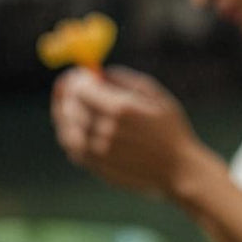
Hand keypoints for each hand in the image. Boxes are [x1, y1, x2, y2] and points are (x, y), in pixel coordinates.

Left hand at [50, 65, 205, 196]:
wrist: (178, 168)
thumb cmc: (171, 129)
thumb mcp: (157, 95)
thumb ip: (126, 80)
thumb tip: (99, 72)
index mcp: (122, 109)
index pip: (82, 89)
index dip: (76, 79)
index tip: (77, 74)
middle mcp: (106, 130)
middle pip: (70, 108)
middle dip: (67, 94)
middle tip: (69, 87)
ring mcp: (99, 152)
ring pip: (66, 130)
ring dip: (63, 115)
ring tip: (70, 105)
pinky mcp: (96, 167)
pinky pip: (72, 148)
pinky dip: (69, 134)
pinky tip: (77, 126)